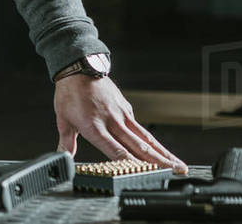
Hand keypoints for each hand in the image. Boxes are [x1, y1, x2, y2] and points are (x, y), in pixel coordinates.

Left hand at [54, 75, 187, 173]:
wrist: (78, 67)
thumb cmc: (69, 92)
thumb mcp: (63, 119)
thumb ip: (67, 141)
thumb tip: (62, 158)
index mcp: (94, 127)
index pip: (115, 150)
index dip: (131, 163)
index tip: (146, 173)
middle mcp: (112, 121)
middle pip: (139, 146)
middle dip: (159, 162)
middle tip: (176, 172)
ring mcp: (122, 114)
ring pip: (146, 137)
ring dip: (164, 153)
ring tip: (179, 165)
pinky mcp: (126, 108)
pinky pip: (140, 128)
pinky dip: (152, 141)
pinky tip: (162, 151)